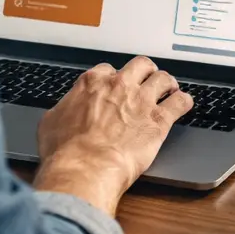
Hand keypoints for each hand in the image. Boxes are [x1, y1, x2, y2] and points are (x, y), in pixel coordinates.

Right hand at [32, 57, 192, 213]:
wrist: (85, 168)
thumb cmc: (65, 151)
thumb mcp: (50, 122)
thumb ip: (64, 109)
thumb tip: (63, 111)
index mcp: (93, 83)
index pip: (108, 69)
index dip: (114, 78)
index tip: (116, 86)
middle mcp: (120, 86)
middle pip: (140, 66)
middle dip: (145, 72)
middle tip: (147, 81)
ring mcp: (142, 101)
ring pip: (163, 78)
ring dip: (167, 83)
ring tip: (169, 89)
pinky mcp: (159, 120)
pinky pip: (180, 102)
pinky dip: (184, 101)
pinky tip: (183, 104)